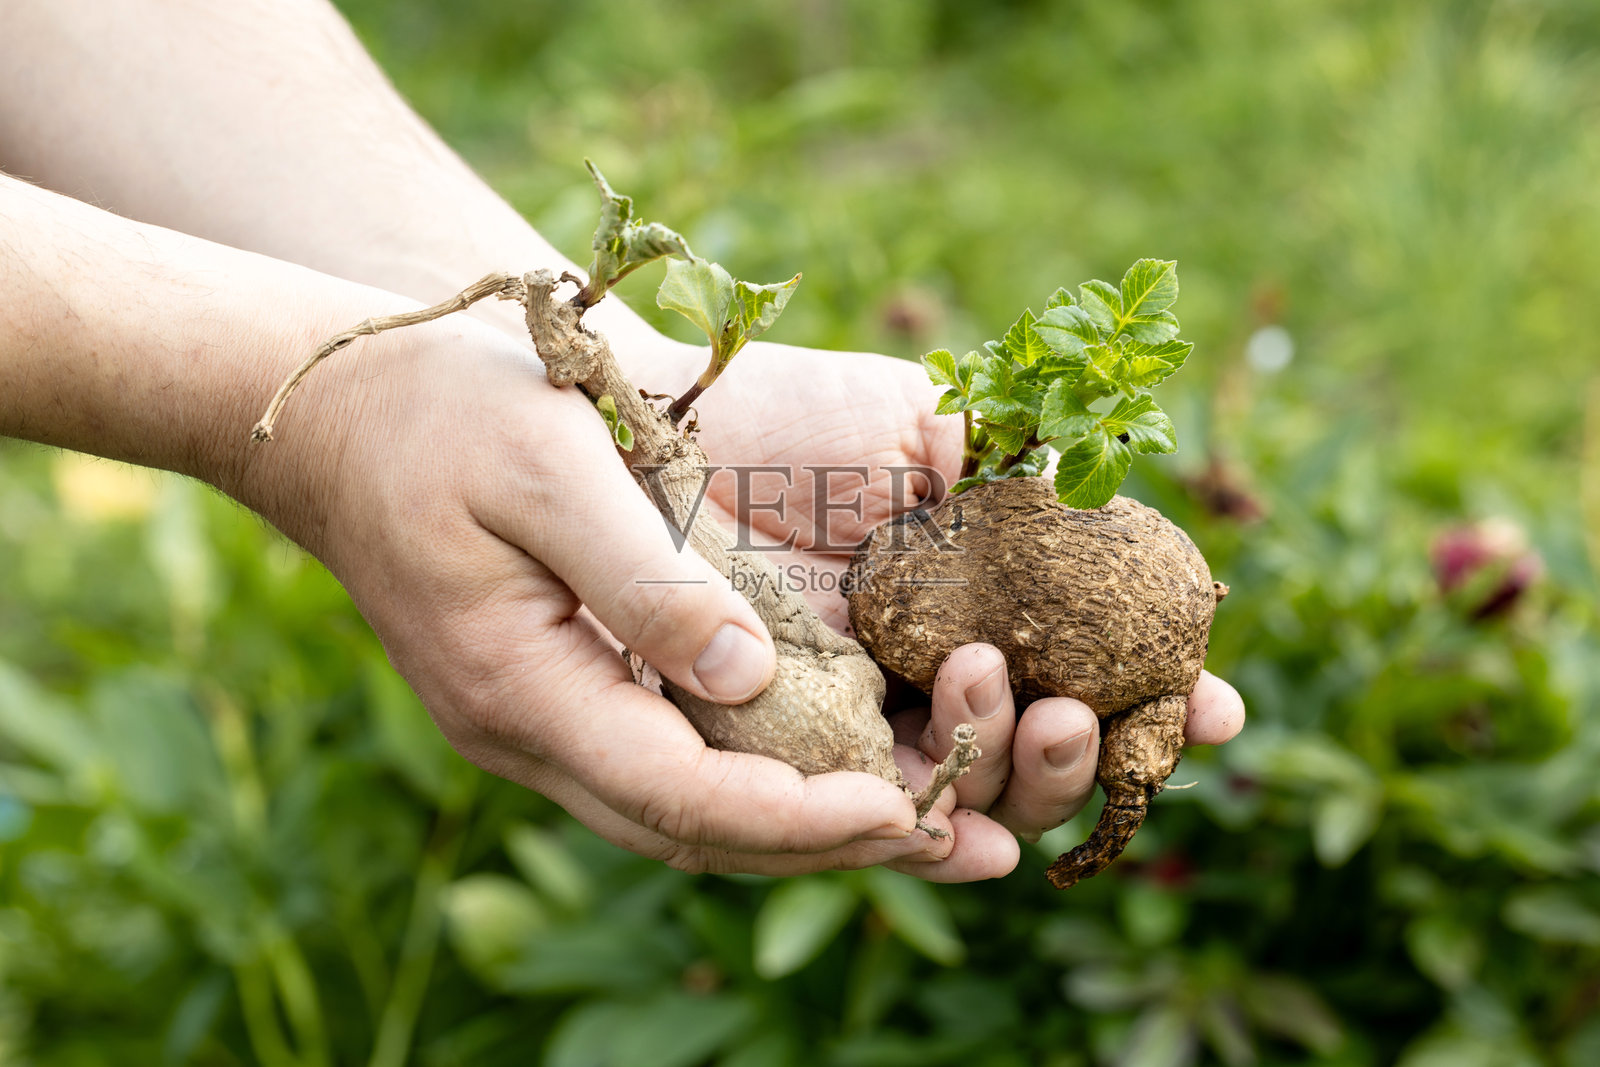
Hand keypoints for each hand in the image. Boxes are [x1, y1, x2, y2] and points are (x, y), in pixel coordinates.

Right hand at [247, 312, 949, 876]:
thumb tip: (748, 675)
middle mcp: (533, 730)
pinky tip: (833, 763)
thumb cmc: (441, 414)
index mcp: (524, 686)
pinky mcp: (561, 692)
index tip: (908, 813)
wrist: (337, 415)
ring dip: (805, 827)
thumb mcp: (547, 467)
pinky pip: (673, 764)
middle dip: (829, 847)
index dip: (799, 817)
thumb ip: (645, 578)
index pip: (680, 794)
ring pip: (686, 812)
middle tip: (958, 843)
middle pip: (695, 831)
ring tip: (928, 826)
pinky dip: (760, 778)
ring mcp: (542, 720)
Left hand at [682, 340, 1246, 879]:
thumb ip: (1017, 476)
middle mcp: (929, 674)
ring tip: (1037, 715)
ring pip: (967, 796)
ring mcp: (862, 718)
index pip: (1084, 675)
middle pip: (1035, 756)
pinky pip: (862, 818)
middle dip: (1086, 754)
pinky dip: (927, 838)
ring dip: (1023, 781)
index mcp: (978, 608)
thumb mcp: (928, 427)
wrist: (665, 420)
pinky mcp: (785, 753)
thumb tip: (1118, 529)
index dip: (1154, 703)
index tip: (1213, 706)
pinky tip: (972, 835)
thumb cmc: (795, 415)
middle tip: (1084, 713)